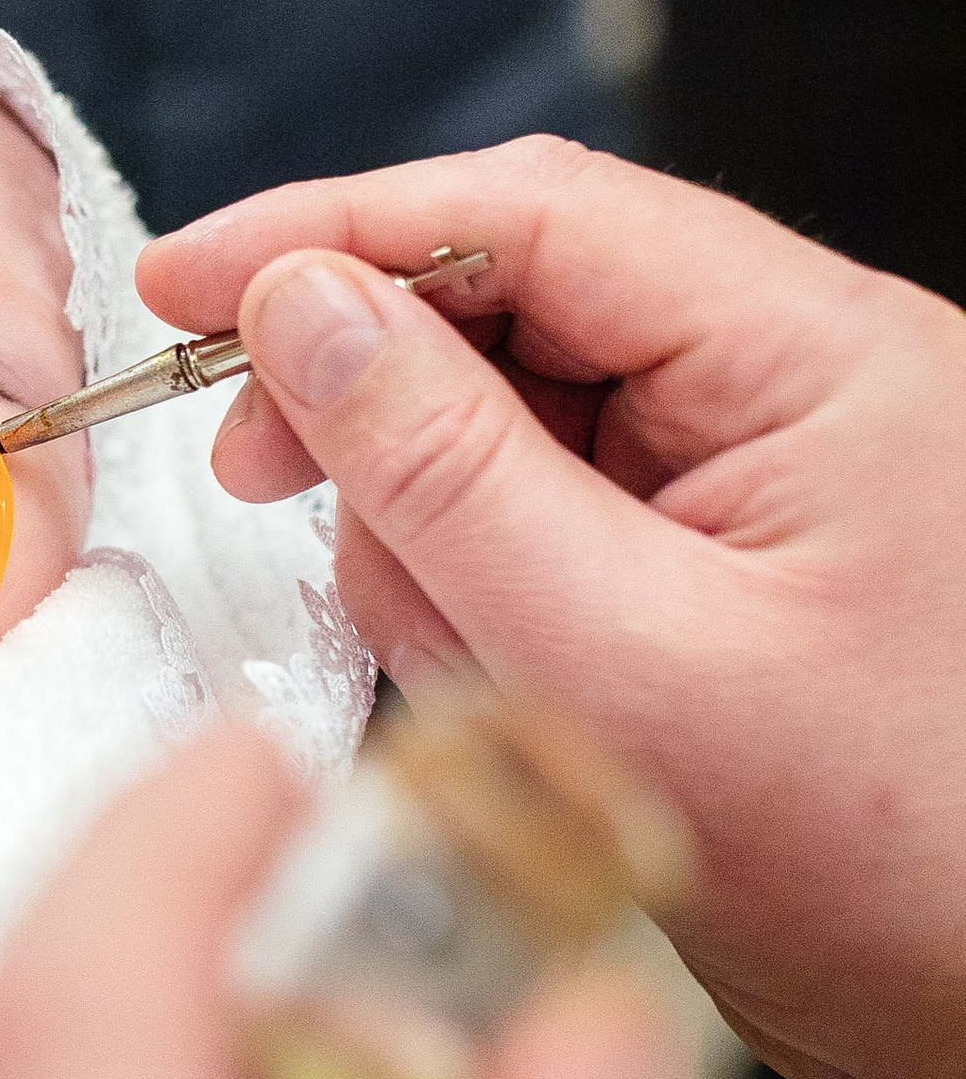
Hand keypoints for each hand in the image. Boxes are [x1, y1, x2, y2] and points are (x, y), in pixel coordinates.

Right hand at [138, 137, 965, 1078]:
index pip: (537, 211)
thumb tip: (302, 312)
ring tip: (460, 657)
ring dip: (431, 524)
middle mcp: (803, 381)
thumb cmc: (893, 867)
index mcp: (821, 357)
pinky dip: (479, 585)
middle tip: (256, 472)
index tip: (185, 283)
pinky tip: (493, 675)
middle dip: (374, 392)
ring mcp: (768, 471)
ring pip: (514, 416)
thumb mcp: (628, 669)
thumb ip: (447, 476)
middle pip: (518, 299)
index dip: (338, 227)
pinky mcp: (729, 558)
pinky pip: (550, 514)